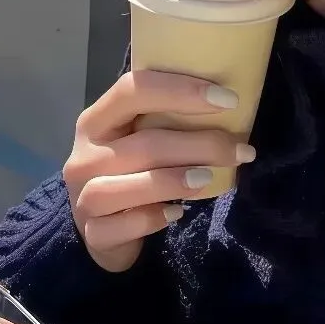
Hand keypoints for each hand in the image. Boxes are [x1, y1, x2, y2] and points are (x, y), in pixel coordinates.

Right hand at [64, 69, 253, 271]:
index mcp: (96, 120)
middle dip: (200, 145)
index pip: (132, 90)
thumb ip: (167, 121)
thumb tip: (231, 104)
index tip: (229, 99)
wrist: (103, 228)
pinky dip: (152, 219)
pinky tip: (177, 213)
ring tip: (210, 178)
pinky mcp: (92, 233)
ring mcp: (82, 196)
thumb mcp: (139, 138)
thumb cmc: (131, 171)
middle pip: (144, 145)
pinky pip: (122, 226)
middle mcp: (85, 155)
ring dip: (174, 181)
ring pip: (126, 187)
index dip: (180, 90)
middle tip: (242, 150)